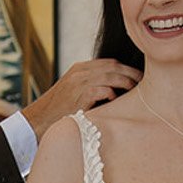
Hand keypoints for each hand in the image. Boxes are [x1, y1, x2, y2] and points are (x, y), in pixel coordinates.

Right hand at [21, 59, 138, 135]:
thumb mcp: (73, 92)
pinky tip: (117, 100)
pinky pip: (100, 90)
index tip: (139, 76)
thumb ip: (91, 86)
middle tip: (144, 83)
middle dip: (131, 73)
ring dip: (126, 82)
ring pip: (110, 75)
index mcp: (80, 69)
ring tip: (136, 91)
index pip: (109, 62)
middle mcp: (79, 73)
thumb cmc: (58, 111)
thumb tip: (114, 91)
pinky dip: (111, 93)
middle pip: (113, 66)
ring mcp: (78, 84)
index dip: (127, 68)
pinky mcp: (77, 97)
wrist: (37, 121)